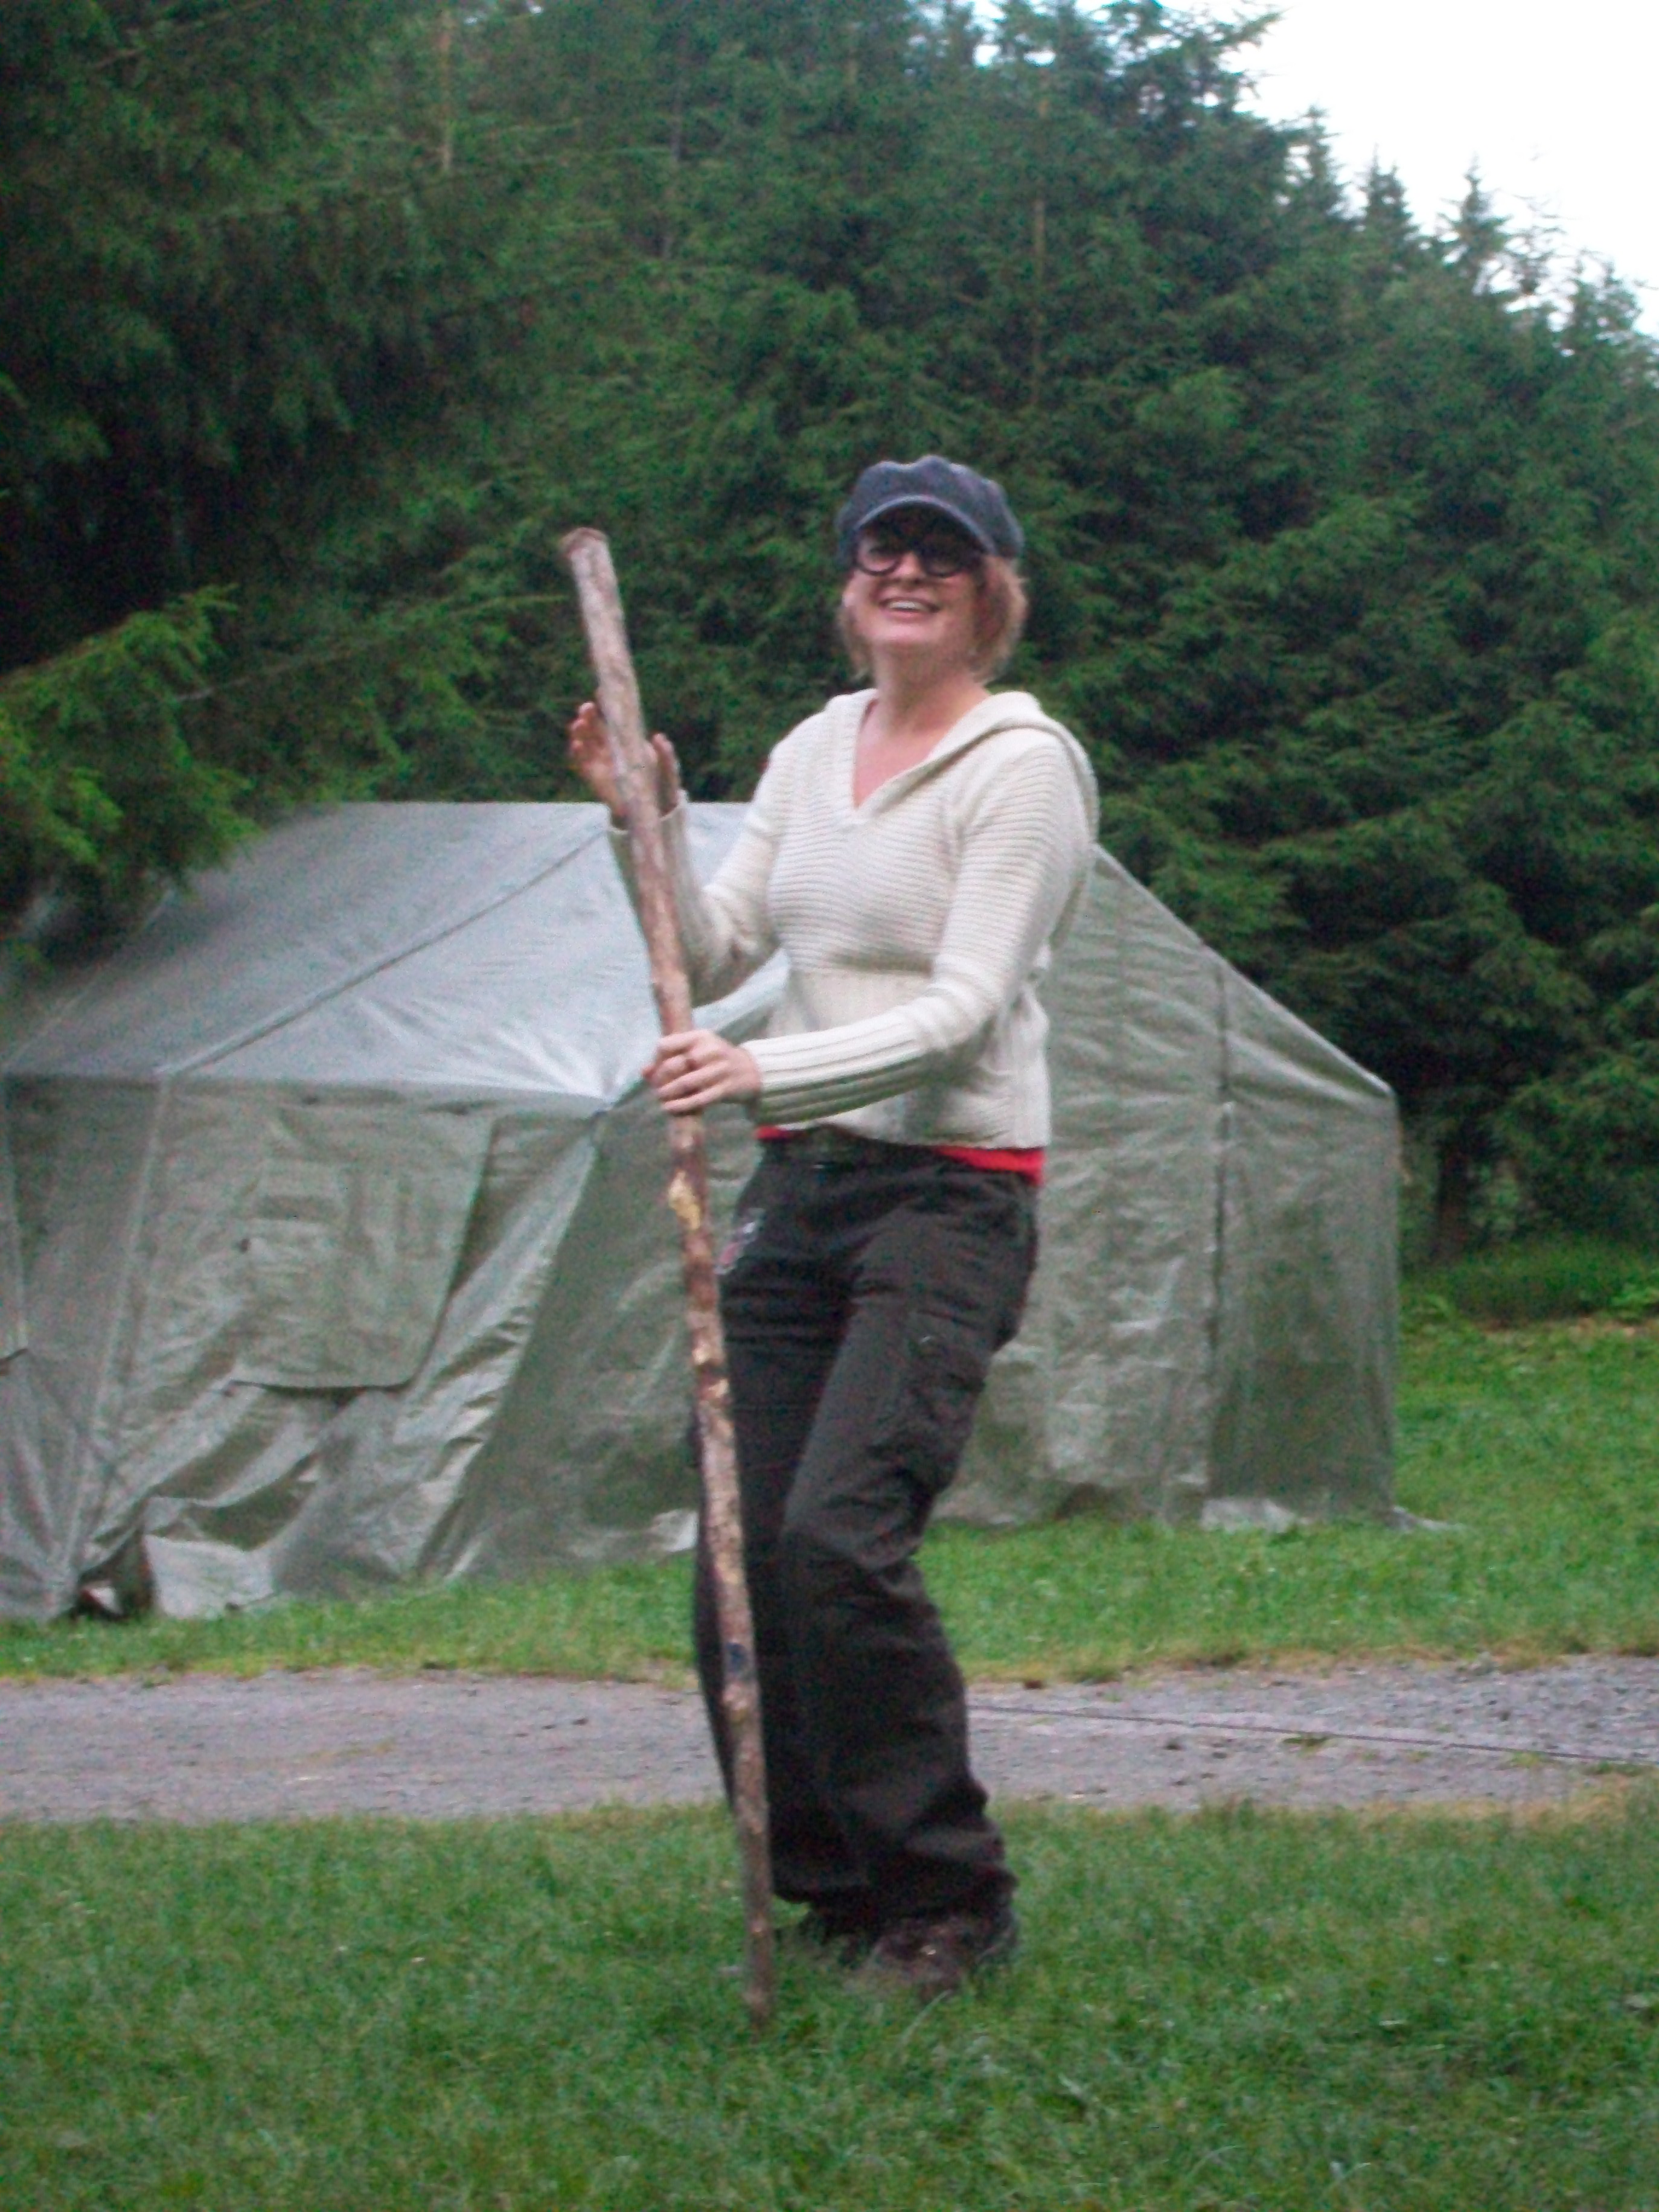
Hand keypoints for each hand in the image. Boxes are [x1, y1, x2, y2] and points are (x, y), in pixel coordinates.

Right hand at [566, 702, 679, 824]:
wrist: (651, 808)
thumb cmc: (659, 782)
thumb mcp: (665, 767)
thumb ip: (665, 754)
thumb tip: (659, 738)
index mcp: (625, 739)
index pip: (612, 719)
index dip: (606, 706)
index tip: (602, 692)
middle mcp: (609, 748)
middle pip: (594, 727)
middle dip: (588, 716)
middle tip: (587, 708)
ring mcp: (600, 761)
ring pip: (585, 742)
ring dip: (579, 732)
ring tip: (578, 724)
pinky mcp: (594, 777)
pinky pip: (582, 764)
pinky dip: (577, 754)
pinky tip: (576, 745)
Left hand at [646, 1028, 761, 1113]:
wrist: (751, 1071)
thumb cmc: (715, 1060)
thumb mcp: (697, 1051)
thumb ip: (670, 1057)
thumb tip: (643, 1072)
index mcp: (700, 1036)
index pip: (665, 1045)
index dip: (655, 1060)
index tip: (655, 1071)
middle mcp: (710, 1050)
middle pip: (673, 1065)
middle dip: (659, 1080)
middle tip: (656, 1089)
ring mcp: (719, 1070)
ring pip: (684, 1083)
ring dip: (667, 1093)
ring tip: (661, 1098)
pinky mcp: (725, 1088)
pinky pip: (698, 1099)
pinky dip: (680, 1105)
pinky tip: (669, 1108)